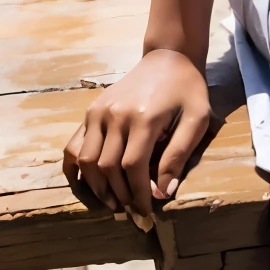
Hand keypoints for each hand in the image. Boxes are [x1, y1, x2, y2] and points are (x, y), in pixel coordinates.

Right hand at [63, 49, 210, 224]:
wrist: (167, 58)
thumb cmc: (187, 90)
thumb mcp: (196, 119)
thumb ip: (179, 155)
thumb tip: (163, 193)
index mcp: (143, 117)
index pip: (133, 167)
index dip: (138, 194)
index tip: (146, 212)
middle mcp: (115, 115)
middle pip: (107, 168)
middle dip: (119, 196)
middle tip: (131, 212)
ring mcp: (98, 112)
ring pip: (85, 161)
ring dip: (96, 188)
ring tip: (112, 203)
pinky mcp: (90, 111)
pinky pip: (73, 146)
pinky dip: (75, 170)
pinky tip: (87, 185)